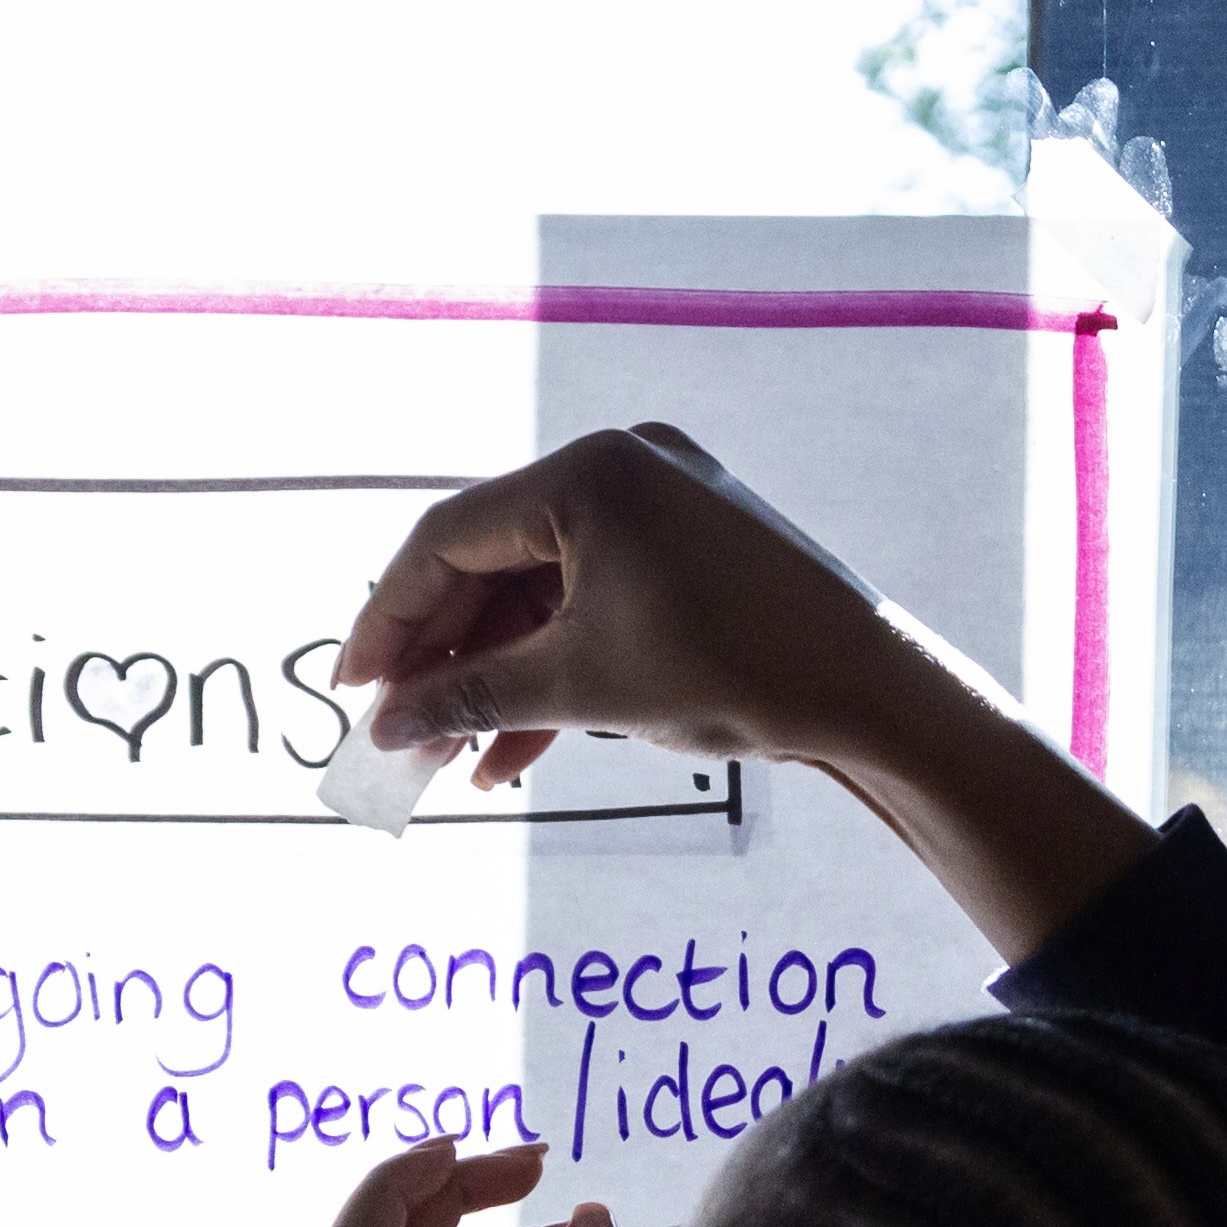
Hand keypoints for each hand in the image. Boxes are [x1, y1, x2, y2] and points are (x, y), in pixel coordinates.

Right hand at [337, 424, 915, 786]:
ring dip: (492, 676)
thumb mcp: (580, 687)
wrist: (874, 697)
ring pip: (536, 594)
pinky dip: (552, 668)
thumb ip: (468, 697)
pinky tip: (512, 752)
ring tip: (449, 755)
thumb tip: (386, 726)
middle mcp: (619, 471)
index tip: (353, 687)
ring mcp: (657, 508)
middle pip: (488, 564)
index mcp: (588, 475)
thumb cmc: (731, 674)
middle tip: (397, 731)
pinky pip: (589, 603)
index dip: (388, 617)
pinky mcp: (685, 553)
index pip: (447, 538)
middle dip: (441, 657)